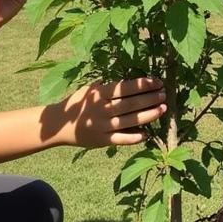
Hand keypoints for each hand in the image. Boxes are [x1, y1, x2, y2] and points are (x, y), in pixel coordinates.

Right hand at [48, 77, 166, 147]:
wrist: (59, 126)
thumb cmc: (78, 104)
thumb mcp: (89, 90)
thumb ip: (107, 86)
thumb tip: (129, 81)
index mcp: (99, 94)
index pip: (125, 88)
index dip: (143, 84)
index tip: (157, 82)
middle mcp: (102, 109)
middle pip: (131, 103)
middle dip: (150, 98)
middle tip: (164, 94)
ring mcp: (103, 126)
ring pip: (130, 120)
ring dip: (148, 115)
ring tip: (162, 109)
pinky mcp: (103, 140)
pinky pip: (122, 139)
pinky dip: (135, 137)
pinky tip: (147, 133)